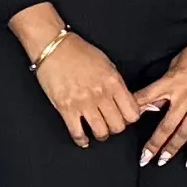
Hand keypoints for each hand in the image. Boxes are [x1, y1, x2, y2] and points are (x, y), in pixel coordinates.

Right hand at [32, 33, 140, 147]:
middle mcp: (100, 94)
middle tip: (111, 124)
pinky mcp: (66, 108)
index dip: (130, 118)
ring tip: (98, 131)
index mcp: (113, 81)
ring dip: (101, 134)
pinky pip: (77, 133)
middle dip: (116, 127)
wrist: (53, 47)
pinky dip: (81, 140)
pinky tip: (83, 139)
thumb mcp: (106, 64)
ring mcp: (83, 102)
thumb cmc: (78, 52)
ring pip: (101, 132)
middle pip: (118, 126)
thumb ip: (117, 84)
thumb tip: (126, 100)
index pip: (132, 113)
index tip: (125, 117)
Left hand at [132, 25, 186, 167]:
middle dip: (153, 143)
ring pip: (184, 132)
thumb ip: (167, 80)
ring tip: (163, 160)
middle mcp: (186, 95)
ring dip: (172, 148)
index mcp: (173, 80)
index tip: (125, 124)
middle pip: (165, 125)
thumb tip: (158, 97)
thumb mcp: (179, 60)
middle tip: (143, 158)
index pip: (147, 99)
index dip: (134, 112)